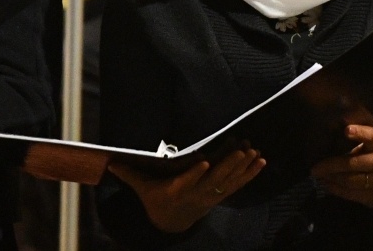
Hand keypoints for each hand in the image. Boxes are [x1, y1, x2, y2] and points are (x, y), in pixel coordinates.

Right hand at [110, 149, 264, 233]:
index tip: (204, 161)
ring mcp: (211, 195)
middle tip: (242, 151)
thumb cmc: (157, 199)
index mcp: (178, 190)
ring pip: (229, 181)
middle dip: (229, 165)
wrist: (172, 222)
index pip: (187, 181)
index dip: (196, 173)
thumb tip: (110, 163)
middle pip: (215, 180)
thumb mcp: (143, 189)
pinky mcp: (220, 195)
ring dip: (244, 167)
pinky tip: (262, 161)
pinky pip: (238, 184)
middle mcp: (197, 193)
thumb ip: (130, 174)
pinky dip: (250, 173)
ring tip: (256, 153)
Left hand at [311, 123, 372, 207]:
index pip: (372, 136)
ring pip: (351, 181)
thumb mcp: (369, 143)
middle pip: (354, 163)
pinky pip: (351, 194)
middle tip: (314, 168)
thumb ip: (356, 137)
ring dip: (331, 179)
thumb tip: (334, 129)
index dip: (360, 133)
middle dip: (332, 165)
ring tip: (318, 176)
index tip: (345, 130)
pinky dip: (335, 189)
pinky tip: (326, 184)